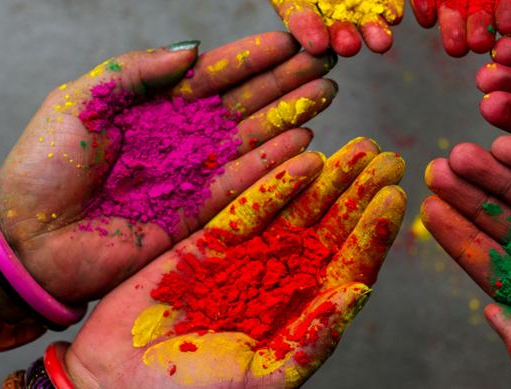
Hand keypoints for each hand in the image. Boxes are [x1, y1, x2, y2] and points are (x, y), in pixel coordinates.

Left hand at [0, 33, 337, 307]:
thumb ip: (137, 70)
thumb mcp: (81, 99)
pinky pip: (246, 183)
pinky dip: (277, 164)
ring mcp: (195, 172)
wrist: (27, 239)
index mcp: (155, 102)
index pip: (215, 73)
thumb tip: (194, 49)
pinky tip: (307, 142)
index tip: (290, 38)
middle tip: (326, 59)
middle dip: (285, 80)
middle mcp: (183, 134)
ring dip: (291, 115)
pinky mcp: (200, 212)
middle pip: (245, 101)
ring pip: (254, 138)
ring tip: (327, 93)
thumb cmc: (45, 165)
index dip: (253, 55)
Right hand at [64, 138, 405, 387]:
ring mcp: (244, 260)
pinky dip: (275, 182)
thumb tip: (358, 293)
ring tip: (358, 147)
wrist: (114, 388)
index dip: (372, 233)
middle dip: (359, 194)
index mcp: (298, 315)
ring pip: (295, 211)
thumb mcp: (262, 378)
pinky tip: (304, 158)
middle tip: (388, 158)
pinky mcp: (206, 242)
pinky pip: (247, 206)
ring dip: (327, 179)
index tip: (395, 198)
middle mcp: (278, 282)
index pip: (347, 267)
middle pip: (329, 230)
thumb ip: (312, 338)